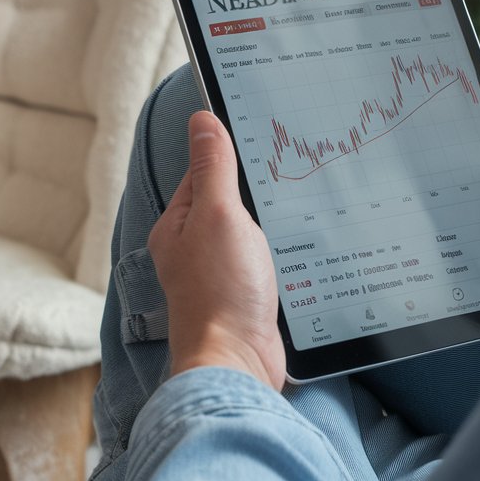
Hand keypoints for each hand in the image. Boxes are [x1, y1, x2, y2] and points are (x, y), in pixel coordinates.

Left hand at [148, 110, 285, 389]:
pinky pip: (263, 258)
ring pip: (249, 231)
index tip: (263, 137)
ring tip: (301, 200)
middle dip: (256, 188)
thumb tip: (201, 119)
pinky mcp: (244, 294)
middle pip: (228, 202)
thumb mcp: (217, 214)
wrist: (237, 361)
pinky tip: (302, 242)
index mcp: (177, 225)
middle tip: (291, 167)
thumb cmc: (220, 290)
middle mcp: (194, 248)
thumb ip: (213, 167)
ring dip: (271, 221)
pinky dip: (280, 248)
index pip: (204, 173)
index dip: (231, 154)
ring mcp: (220, 273)